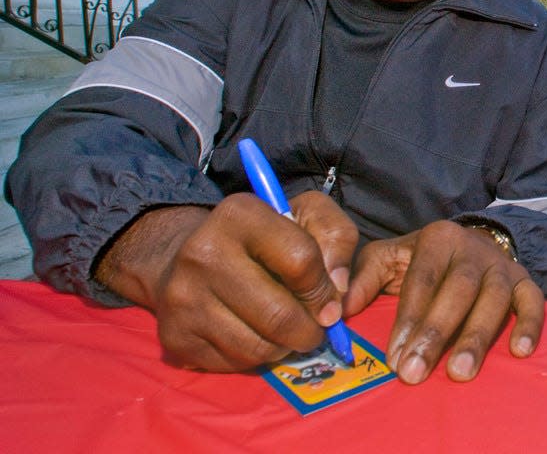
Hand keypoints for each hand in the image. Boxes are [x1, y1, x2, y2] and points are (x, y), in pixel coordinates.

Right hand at [96, 191, 357, 371]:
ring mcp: (183, 298)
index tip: (330, 298)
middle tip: (315, 327)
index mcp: (241, 213)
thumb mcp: (307, 216)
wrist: (185, 257)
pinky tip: (257, 335)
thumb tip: (339, 292)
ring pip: (259, 348)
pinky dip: (257, 357)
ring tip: (287, 330)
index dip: (325, 288)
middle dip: (310, 330)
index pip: (302, 261)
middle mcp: (203, 252)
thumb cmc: (263, 238)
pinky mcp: (176, 337)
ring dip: (285, 346)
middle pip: (280, 315)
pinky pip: (236, 364)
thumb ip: (337, 239)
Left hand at [343, 220, 543, 383]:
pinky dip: (529, 325)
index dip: (408, 318)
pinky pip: (533, 301)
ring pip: (493, 299)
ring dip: (476, 338)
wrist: (468, 243)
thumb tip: (341, 308)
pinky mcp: (525, 281)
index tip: (393, 356)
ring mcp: (501, 265)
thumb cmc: (421, 260)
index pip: (421, 279)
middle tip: (415, 372)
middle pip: (457, 290)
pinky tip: (519, 352)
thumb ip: (363, 279)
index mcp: (437, 238)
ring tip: (459, 373)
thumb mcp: (388, 258)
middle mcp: (472, 248)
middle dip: (435, 334)